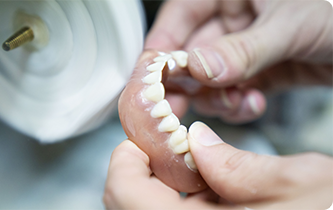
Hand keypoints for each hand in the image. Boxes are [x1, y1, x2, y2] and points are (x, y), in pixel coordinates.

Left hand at [104, 122, 332, 209]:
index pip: (125, 195)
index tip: (142, 138)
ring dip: (163, 181)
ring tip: (193, 162)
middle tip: (166, 144)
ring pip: (147, 206)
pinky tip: (208, 184)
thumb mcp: (299, 185)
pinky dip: (180, 195)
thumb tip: (197, 140)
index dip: (125, 159)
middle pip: (128, 202)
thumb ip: (240, 166)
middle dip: (143, 168)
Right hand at [145, 0, 332, 122]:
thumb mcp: (290, 24)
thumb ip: (242, 50)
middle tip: (177, 111)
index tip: (151, 85)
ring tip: (237, 100)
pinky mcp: (257, 71)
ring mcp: (242, 48)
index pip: (175, 22)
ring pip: (209, 81)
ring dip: (217, 98)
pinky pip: (233, 92)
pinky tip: (254, 102)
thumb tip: (200, 68)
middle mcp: (230, 20)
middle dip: (187, 86)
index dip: (159, 55)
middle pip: (188, 57)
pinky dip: (238, 104)